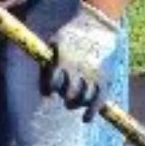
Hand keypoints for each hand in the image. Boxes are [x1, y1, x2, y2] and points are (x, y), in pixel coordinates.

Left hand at [41, 2, 119, 122]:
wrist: (97, 26)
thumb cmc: (72, 34)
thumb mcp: (56, 42)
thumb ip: (49, 60)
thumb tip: (40, 78)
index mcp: (64, 61)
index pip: (52, 81)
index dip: (48, 88)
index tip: (47, 92)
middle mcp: (78, 71)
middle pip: (68, 94)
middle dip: (65, 96)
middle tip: (66, 96)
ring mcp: (92, 76)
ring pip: (83, 100)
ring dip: (76, 104)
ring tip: (73, 103)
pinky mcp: (104, 80)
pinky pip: (98, 102)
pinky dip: (91, 112)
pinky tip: (85, 119)